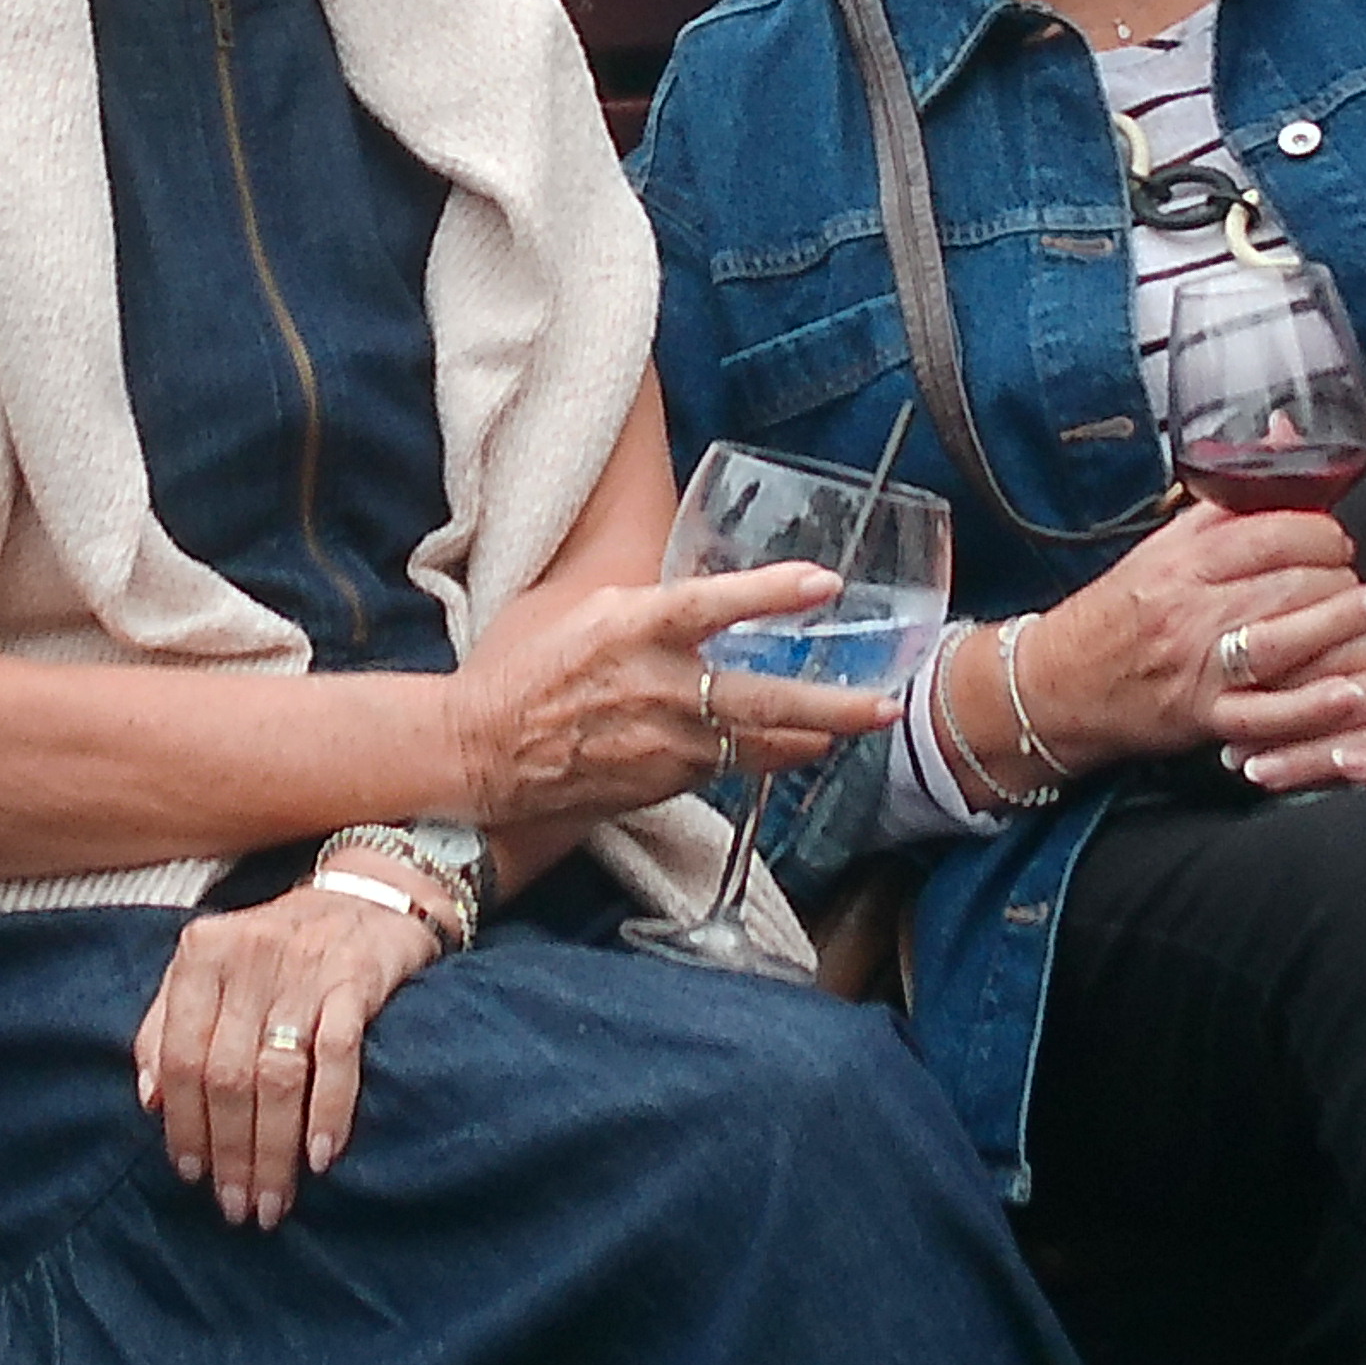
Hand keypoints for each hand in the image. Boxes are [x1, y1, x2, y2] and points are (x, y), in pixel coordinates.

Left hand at [133, 880, 445, 1227]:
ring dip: (272, 1150)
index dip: (183, 1124)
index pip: (181, 1056)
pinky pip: (337, 1056)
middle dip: (230, 1152)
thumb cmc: (279, 945)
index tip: (190, 1174)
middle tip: (237, 1206)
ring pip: (276, 1076)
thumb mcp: (211, 968)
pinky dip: (328, 1111)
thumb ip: (168, 1025)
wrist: (371, 893)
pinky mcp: (356, 981)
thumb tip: (149, 1101)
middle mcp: (247, 958)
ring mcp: (303, 970)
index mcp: (201, 955)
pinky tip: (321, 1158)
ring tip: (272, 1202)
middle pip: (227, 1076)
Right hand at [449, 558, 848, 831]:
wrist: (482, 752)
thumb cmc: (524, 671)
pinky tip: (795, 746)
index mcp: (629, 627)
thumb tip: (699, 590)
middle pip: (760, 698)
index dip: (771, 593)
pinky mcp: (661, 782)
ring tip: (856, 724)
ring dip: (812, 735)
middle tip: (883, 705)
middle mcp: (653, 686)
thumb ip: (643, 601)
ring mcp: (660, 742)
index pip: (711, 604)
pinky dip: (766, 755)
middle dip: (832, 705)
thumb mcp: (578, 609)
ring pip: (756, 742)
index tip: (824, 583)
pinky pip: (728, 766)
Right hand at [983, 507, 1365, 772]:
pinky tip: (1350, 692)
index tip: (1335, 539)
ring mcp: (1199, 665)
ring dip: (1345, 624)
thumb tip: (1282, 432)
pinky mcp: (1204, 717)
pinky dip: (1312, 705)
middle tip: (1361, 583)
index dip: (1321, 531)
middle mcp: (1191, 607)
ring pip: (1286, 638)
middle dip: (1341, 578)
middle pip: (1290, 582)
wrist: (1057, 683)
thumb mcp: (1164, 543)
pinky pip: (1266, 713)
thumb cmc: (1117, 611)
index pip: (1271, 530)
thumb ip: (1229, 498)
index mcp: (1183, 558)